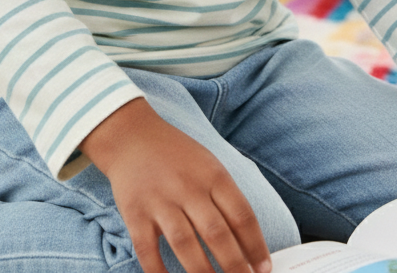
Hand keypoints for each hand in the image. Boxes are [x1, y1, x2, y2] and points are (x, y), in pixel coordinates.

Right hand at [80, 98, 271, 273]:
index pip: (241, 214)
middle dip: (235, 266)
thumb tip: (248, 239)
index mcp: (213, 174)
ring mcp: (160, 201)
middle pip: (217, 233)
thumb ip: (226, 196)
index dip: (256, 246)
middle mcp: (188, 187)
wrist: (132, 137)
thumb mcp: (209, 164)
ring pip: (185, 245)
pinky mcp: (135, 214)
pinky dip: (159, 273)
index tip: (263, 268)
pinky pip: (148, 251)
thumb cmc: (177, 155)